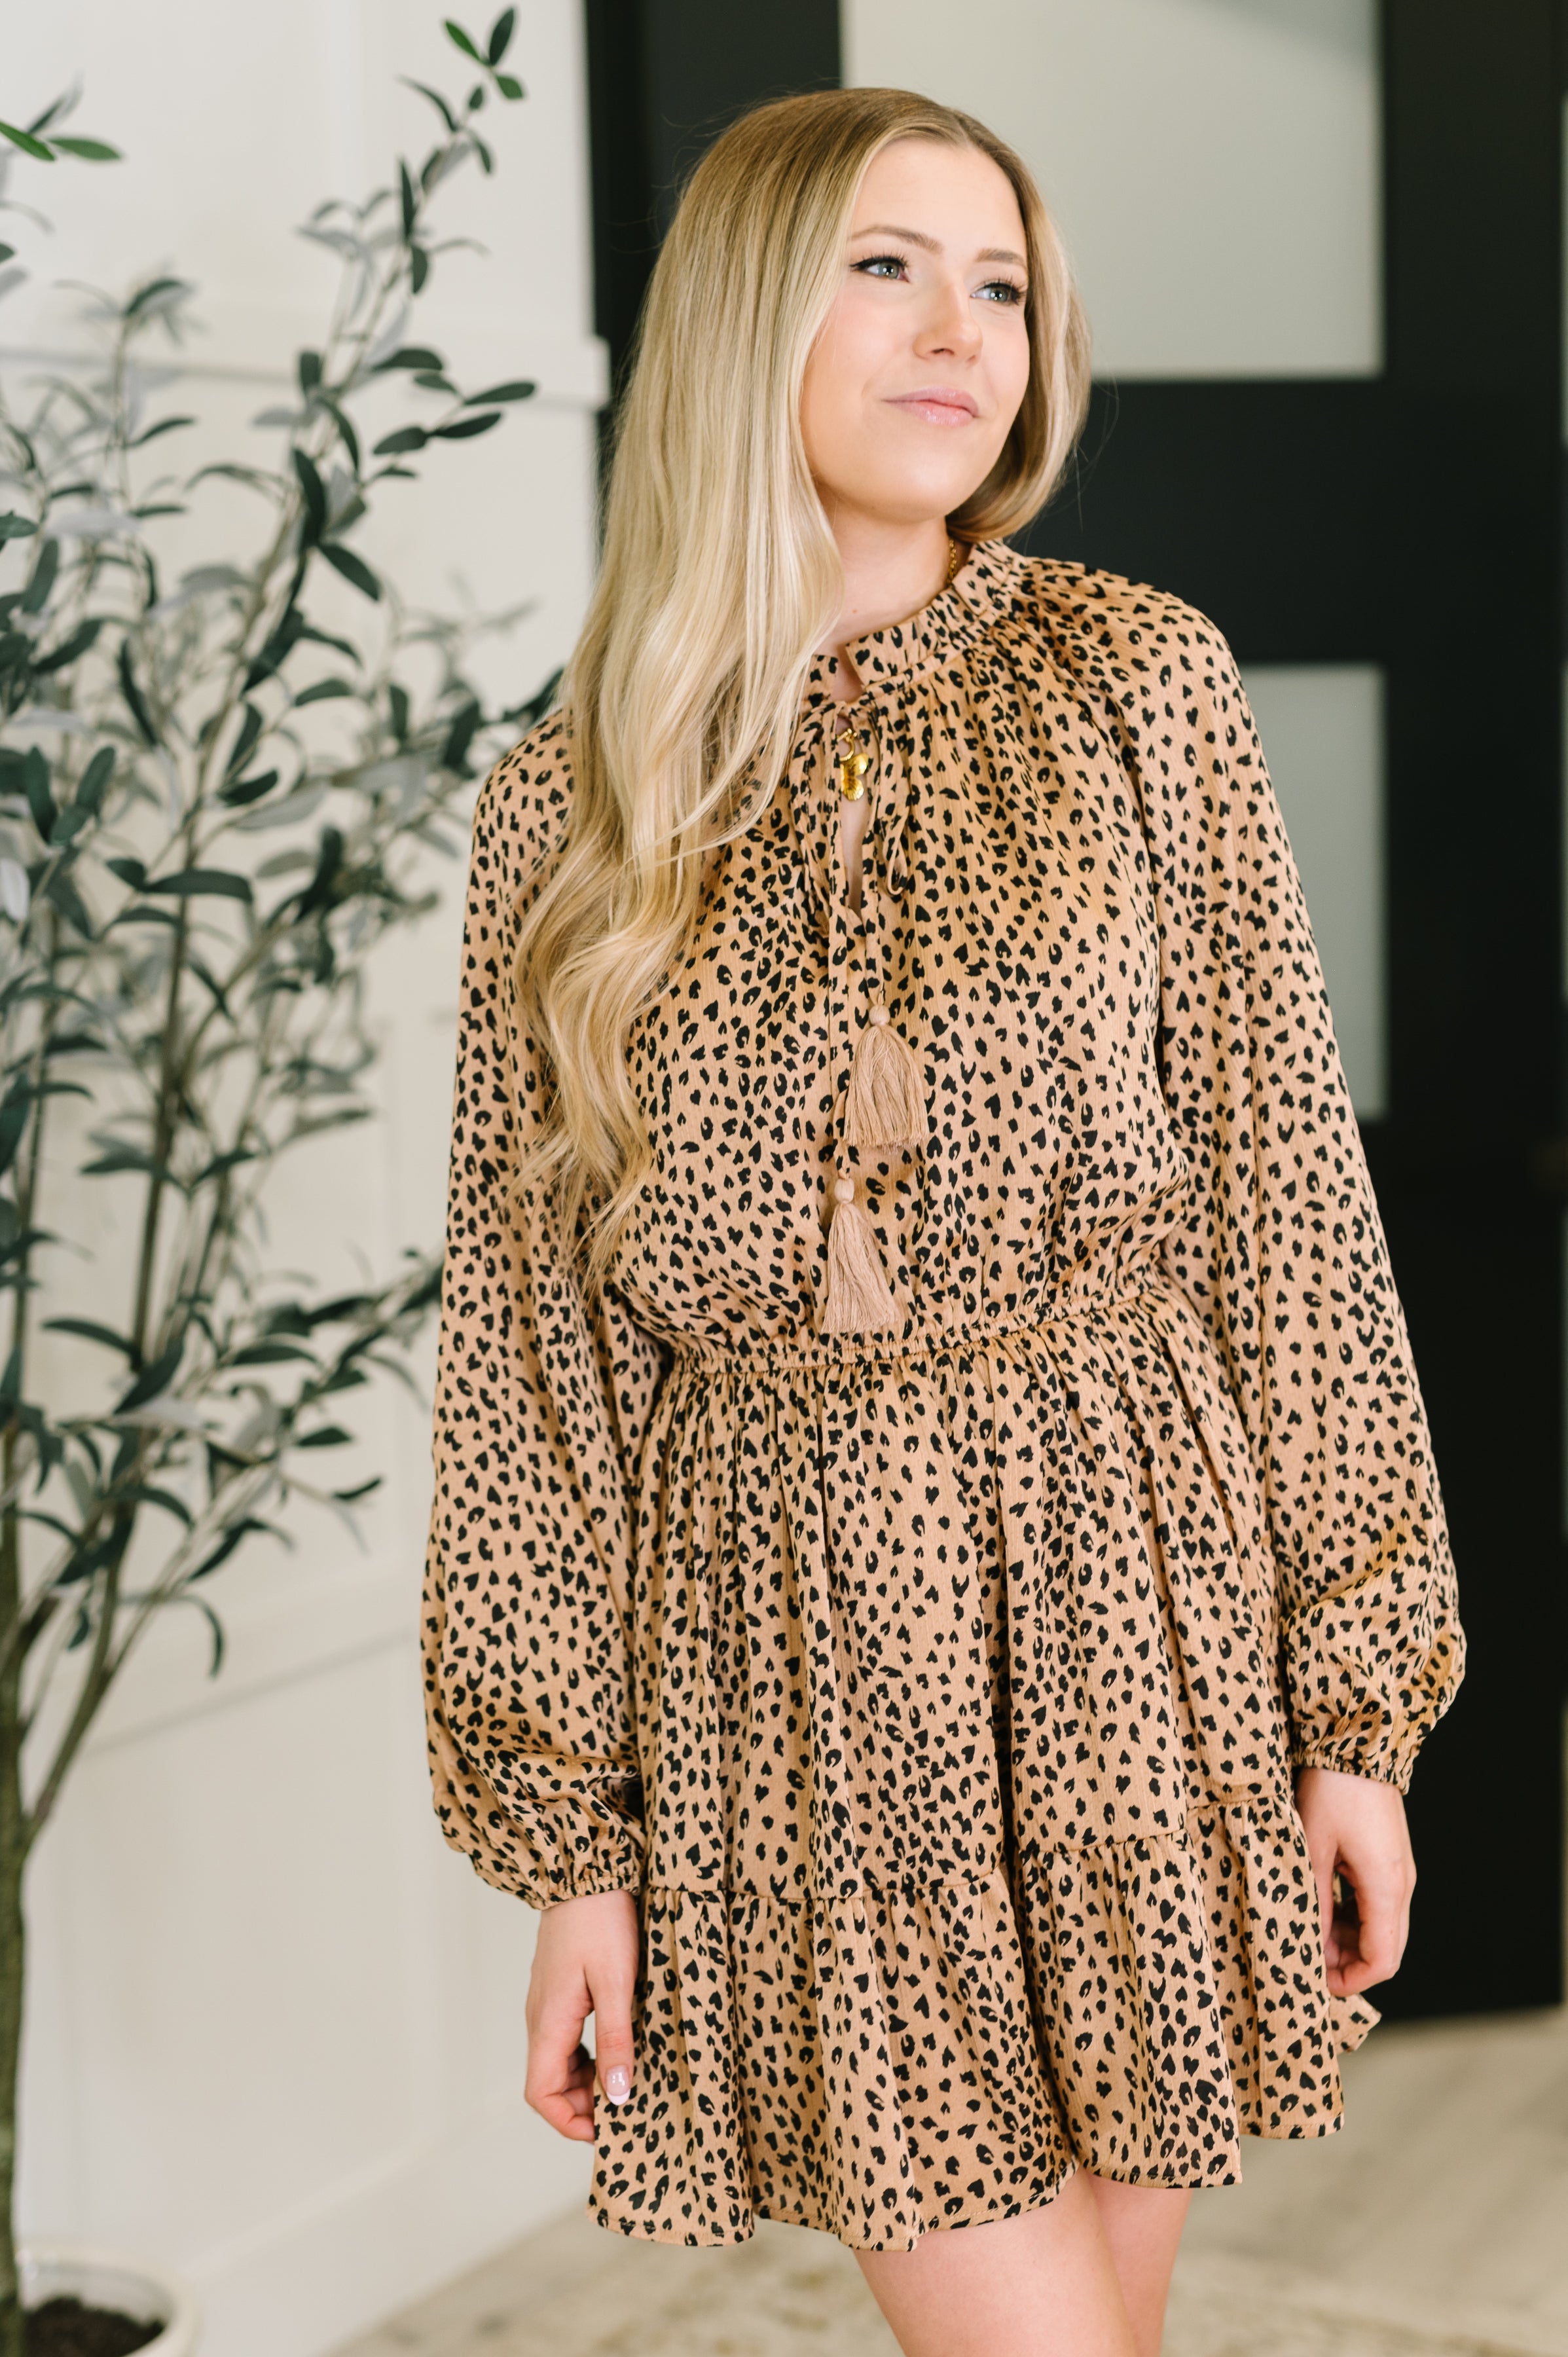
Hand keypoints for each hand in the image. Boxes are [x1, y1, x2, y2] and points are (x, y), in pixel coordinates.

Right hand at [524, 1888, 638, 2142]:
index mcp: (548, 2022)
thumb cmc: (600, 1920)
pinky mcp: (559, 1991)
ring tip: (626, 2081)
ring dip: (586, 2082)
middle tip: (626, 2106)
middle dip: (582, 2106)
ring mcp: (547, 2004)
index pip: (540, 2094)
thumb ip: (616, 2039)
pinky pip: (566, 2040)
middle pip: (548, 2084)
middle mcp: (540, 2018)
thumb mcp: (616, 1982)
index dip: (568, 2122)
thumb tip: (617, 2096)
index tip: (606, 2128)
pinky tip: (617, 2049)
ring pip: (558, 2063)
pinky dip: (587, 2057)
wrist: (584, 1870)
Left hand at [1294, 1765, 1415, 1997]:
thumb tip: (1310, 1946)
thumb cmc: (1332, 1791)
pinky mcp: (1390, 1859)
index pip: (1382, 1960)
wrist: (1357, 1744)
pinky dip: (1353, 1916)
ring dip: (1348, 1938)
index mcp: (1386, 1887)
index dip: (1352, 1980)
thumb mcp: (1312, 1849)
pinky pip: (1378, 1904)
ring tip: (1308, 1928)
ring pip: (1381, 1927)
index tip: (1318, 1982)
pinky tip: (1322, 1905)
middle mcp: (1401, 1884)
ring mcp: (1399, 1871)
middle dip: (1347, 1962)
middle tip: (1307, 1956)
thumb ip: (1314, 1902)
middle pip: (1385, 1948)